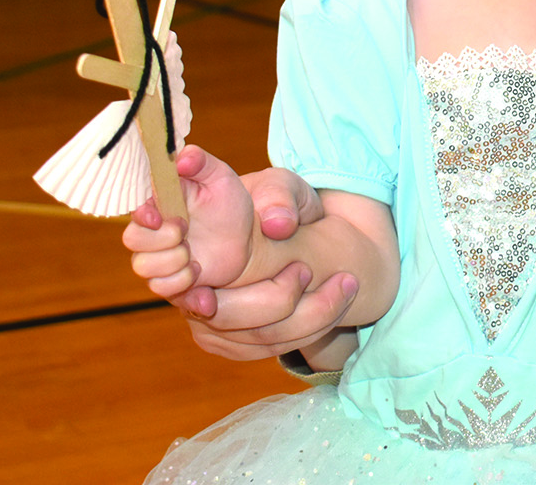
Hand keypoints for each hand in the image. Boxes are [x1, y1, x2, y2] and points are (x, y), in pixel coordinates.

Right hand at [122, 144, 254, 294]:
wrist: (247, 240)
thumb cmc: (228, 203)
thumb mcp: (220, 177)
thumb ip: (201, 162)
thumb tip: (182, 156)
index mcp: (160, 202)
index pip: (136, 208)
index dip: (143, 214)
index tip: (159, 217)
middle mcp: (153, 230)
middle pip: (133, 240)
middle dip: (162, 241)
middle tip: (186, 233)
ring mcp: (159, 256)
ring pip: (144, 268)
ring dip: (175, 265)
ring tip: (198, 260)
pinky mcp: (169, 279)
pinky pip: (162, 289)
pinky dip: (183, 287)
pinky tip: (202, 280)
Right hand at [175, 167, 357, 362]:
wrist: (281, 226)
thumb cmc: (273, 201)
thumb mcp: (280, 185)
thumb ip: (278, 195)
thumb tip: (279, 224)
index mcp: (190, 254)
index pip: (187, 284)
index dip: (222, 291)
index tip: (297, 270)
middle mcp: (190, 295)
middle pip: (229, 319)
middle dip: (283, 298)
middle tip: (314, 268)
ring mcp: (210, 325)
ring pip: (260, 339)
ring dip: (313, 317)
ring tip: (348, 283)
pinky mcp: (233, 343)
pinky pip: (272, 349)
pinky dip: (313, 330)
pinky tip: (339, 303)